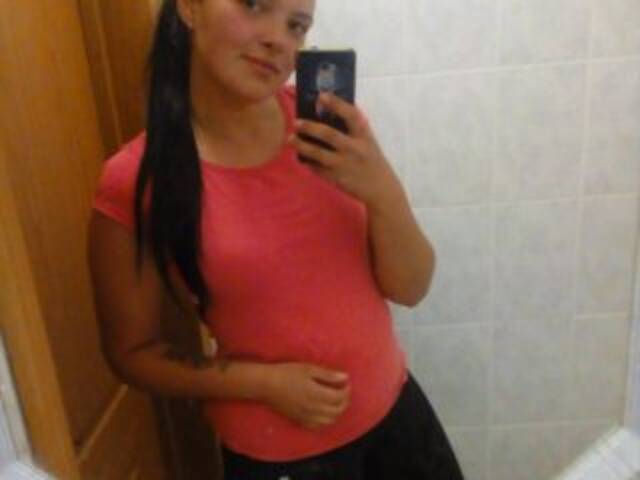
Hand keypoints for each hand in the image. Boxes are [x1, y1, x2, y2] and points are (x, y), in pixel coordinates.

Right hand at [262, 363, 350, 429]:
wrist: (266, 385)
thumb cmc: (286, 373)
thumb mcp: (308, 369)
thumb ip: (328, 375)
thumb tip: (345, 378)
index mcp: (317, 394)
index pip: (340, 397)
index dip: (347, 390)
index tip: (346, 382)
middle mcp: (313, 409)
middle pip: (338, 410)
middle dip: (345, 401)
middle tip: (343, 390)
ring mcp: (306, 417)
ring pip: (330, 420)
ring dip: (337, 411)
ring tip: (335, 400)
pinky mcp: (299, 421)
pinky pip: (317, 426)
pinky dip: (325, 420)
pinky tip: (323, 411)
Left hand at [287, 92, 405, 213]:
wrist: (380, 188)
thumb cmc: (370, 159)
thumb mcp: (367, 140)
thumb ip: (352, 128)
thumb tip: (327, 109)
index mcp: (364, 136)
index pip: (351, 115)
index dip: (336, 104)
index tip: (321, 96)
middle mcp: (354, 149)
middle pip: (329, 135)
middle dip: (310, 127)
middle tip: (296, 122)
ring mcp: (344, 165)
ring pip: (318, 154)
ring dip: (302, 145)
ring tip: (291, 139)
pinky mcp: (336, 178)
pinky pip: (316, 168)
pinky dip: (306, 161)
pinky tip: (300, 155)